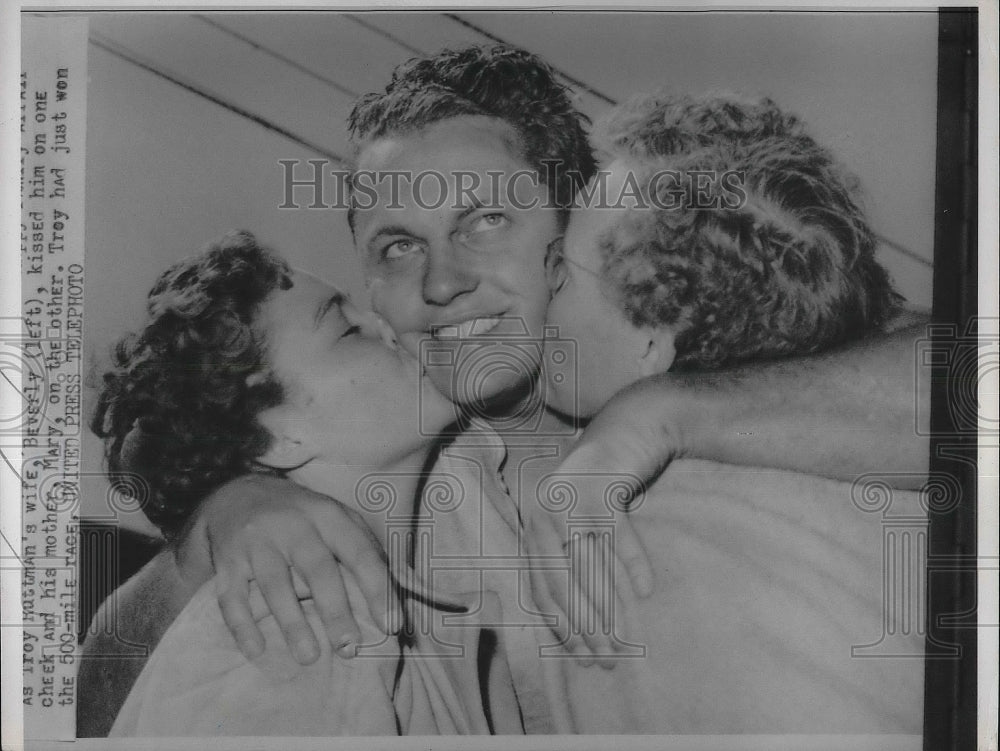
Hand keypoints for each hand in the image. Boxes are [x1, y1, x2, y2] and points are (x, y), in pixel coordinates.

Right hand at [182, 475, 403, 664]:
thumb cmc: (302, 518)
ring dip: (293, 624)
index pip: (359, 552)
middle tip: (349, 647)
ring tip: (309, 657)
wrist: (237, 495)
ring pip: (275, 585)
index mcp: (328, 515)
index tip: (391, 624)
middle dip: (335, 610)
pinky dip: (242, 625)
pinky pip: (231, 596)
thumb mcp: (336, 519)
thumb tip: (401, 591)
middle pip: (317, 569)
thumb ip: (365, 549)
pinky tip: (256, 649)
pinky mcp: (227, 559)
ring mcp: (257, 541)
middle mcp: (293, 524)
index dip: (377, 588)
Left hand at [527, 381, 682, 663]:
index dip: (559, 621)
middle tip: (603, 658)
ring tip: (623, 640)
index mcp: (534, 523)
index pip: (540, 583)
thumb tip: (574, 618)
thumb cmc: (602, 482)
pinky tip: (644, 590)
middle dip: (583, 625)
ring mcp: (572, 498)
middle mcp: (546, 511)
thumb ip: (568, 555)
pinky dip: (632, 563)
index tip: (578, 653)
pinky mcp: (602, 486)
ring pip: (589, 565)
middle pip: (563, 580)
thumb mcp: (577, 518)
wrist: (627, 428)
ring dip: (607, 607)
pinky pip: (617, 535)